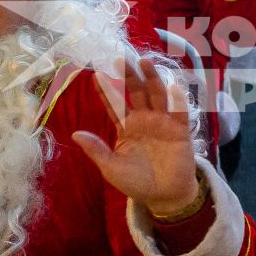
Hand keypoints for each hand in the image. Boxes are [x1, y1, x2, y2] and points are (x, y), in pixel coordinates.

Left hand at [74, 58, 201, 215]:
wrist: (165, 197)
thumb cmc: (137, 182)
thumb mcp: (111, 168)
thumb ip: (97, 150)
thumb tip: (75, 133)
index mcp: (126, 126)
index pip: (114, 104)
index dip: (106, 90)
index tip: (96, 74)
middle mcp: (144, 119)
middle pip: (135, 93)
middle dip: (129, 76)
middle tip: (120, 59)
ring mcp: (163, 122)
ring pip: (157, 96)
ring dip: (152, 79)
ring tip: (145, 62)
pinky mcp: (180, 131)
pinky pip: (179, 113)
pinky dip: (177, 101)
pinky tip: (173, 89)